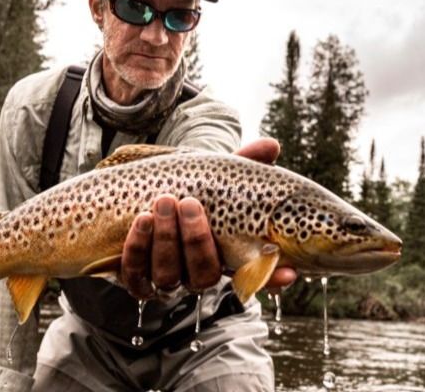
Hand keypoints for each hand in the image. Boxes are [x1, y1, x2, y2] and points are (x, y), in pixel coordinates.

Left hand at [120, 138, 297, 299]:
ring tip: (163, 202)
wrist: (138, 198)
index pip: (256, 276)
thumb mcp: (214, 176)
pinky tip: (141, 220)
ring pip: (169, 276)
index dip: (272, 278)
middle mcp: (198, 274)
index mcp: (225, 256)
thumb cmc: (187, 189)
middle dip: (195, 241)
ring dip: (165, 239)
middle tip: (189, 203)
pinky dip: (138, 249)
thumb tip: (272, 145)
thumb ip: (242, 163)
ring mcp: (167, 280)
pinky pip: (136, 276)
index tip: (288, 272)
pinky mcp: (136, 279)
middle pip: (204, 275)